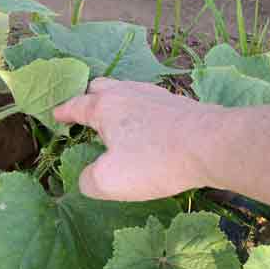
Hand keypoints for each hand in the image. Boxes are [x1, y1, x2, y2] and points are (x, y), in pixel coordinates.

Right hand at [53, 78, 221, 200]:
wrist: (214, 145)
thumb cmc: (154, 160)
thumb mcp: (109, 181)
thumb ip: (89, 181)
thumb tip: (87, 179)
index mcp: (105, 107)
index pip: (76, 105)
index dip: (63, 112)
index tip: (55, 114)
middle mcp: (128, 93)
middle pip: (102, 87)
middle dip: (89, 97)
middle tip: (85, 111)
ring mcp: (156, 96)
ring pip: (128, 91)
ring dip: (117, 102)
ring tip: (115, 118)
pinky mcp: (179, 105)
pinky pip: (150, 103)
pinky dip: (141, 111)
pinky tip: (147, 125)